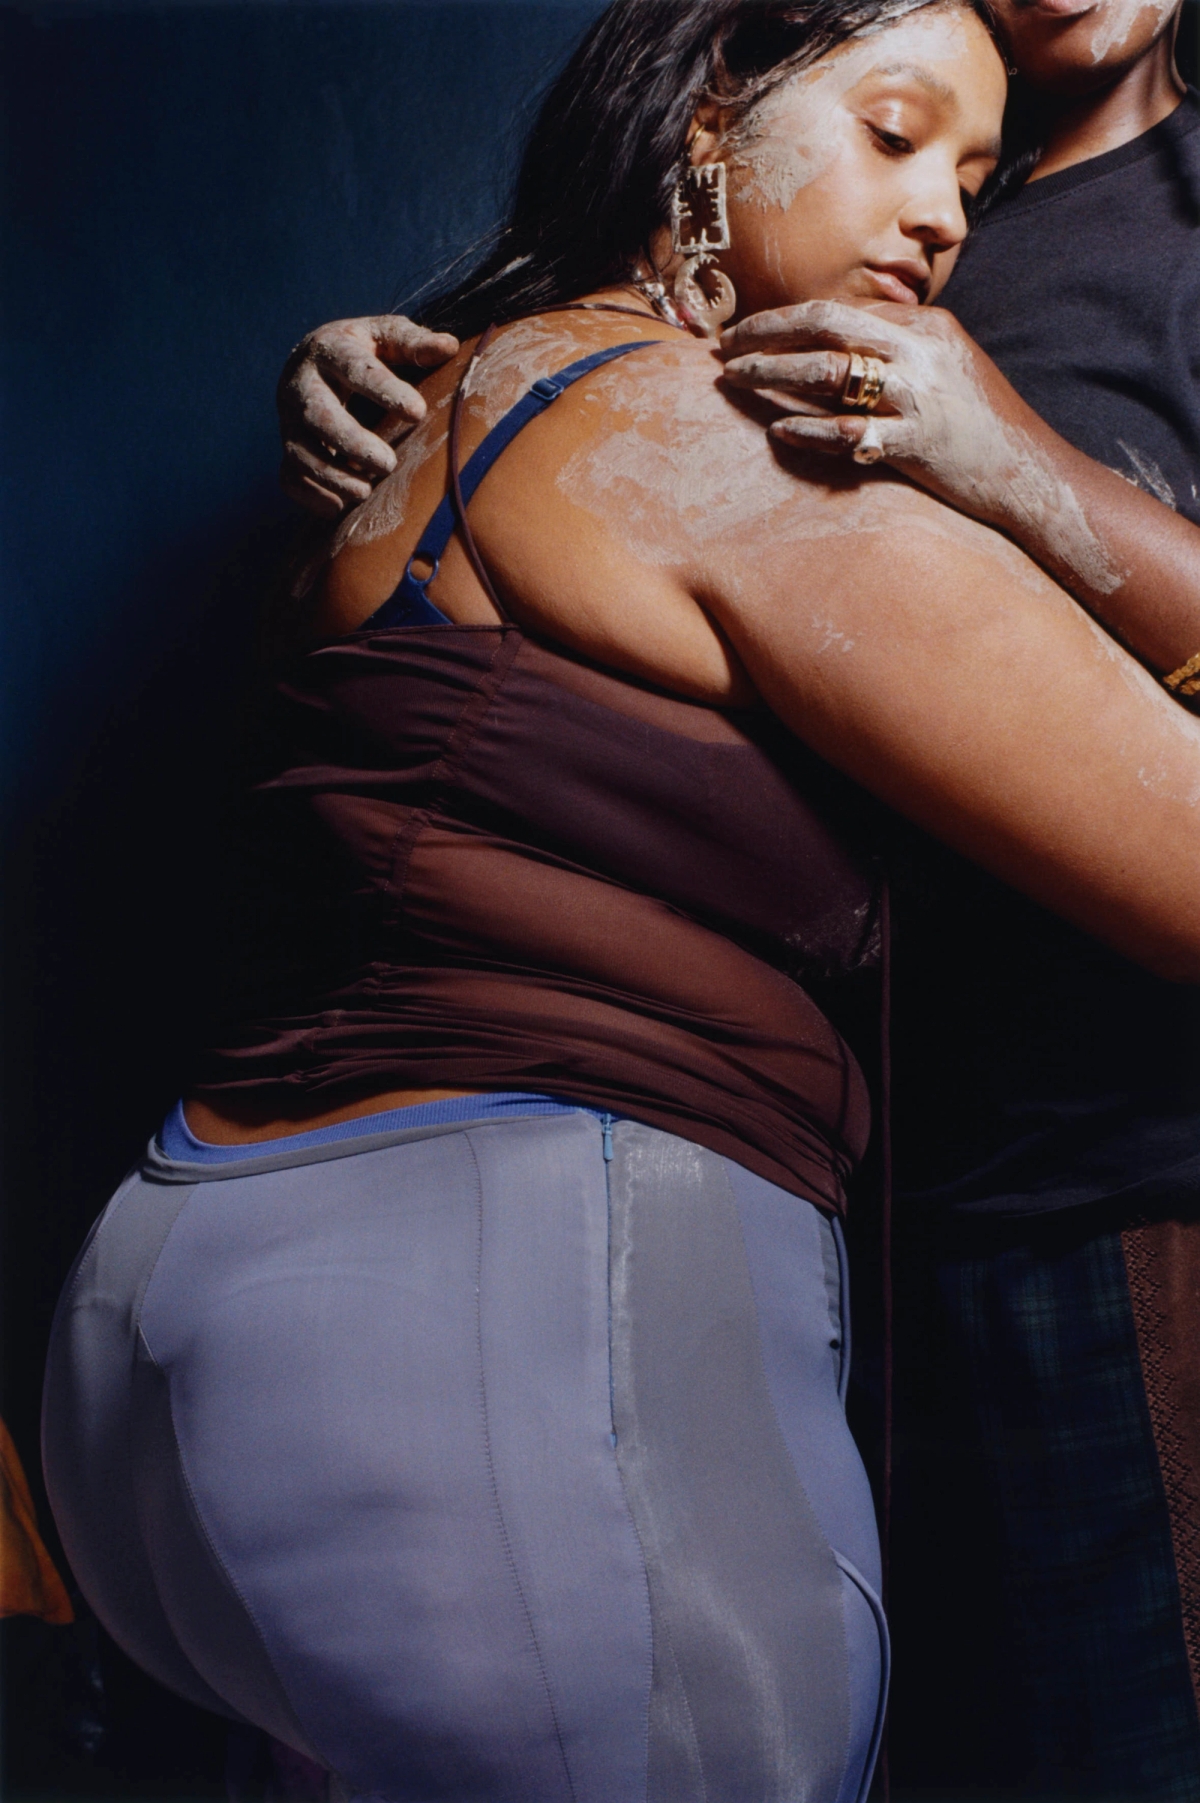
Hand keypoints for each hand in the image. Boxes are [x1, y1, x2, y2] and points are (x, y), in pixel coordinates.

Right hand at [278, 315, 458, 518]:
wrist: (308, 362)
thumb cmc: (359, 350)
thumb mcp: (383, 336)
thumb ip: (412, 342)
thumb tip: (449, 345)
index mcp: (330, 349)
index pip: (354, 369)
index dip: (385, 390)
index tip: (418, 412)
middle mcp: (302, 384)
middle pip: (318, 415)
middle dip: (351, 443)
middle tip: (388, 464)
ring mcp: (289, 418)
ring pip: (299, 451)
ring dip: (331, 476)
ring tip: (365, 492)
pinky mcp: (287, 445)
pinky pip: (289, 476)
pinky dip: (311, 495)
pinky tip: (340, 507)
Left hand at [720, 300, 1024, 522]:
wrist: (1030, 471)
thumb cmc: (982, 424)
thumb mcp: (946, 366)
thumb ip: (900, 349)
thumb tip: (840, 343)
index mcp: (925, 327)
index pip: (840, 310)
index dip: (785, 319)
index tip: (748, 332)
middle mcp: (918, 352)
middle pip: (825, 324)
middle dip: (766, 332)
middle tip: (725, 348)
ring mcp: (916, 397)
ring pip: (827, 372)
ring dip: (772, 374)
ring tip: (735, 380)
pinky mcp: (916, 443)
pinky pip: (848, 432)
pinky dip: (808, 430)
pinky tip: (779, 432)